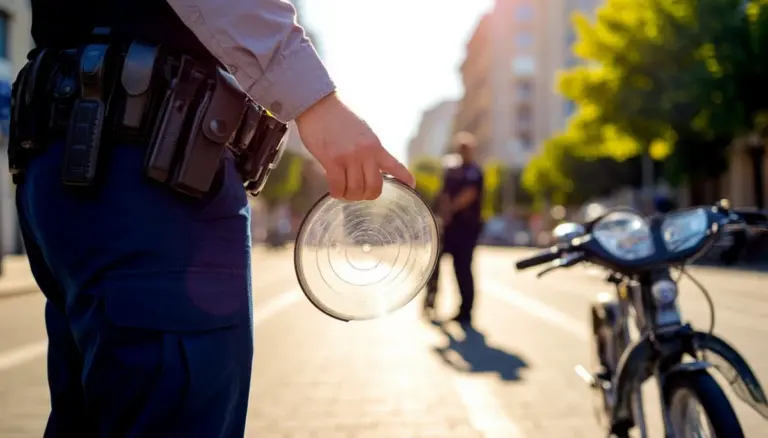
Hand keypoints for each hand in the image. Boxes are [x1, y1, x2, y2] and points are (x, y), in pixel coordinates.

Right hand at [296, 92, 414, 200]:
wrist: (319, 105)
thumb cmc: (338, 117)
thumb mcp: (363, 131)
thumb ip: (369, 149)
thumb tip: (370, 166)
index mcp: (375, 146)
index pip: (395, 165)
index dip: (404, 177)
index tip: (412, 184)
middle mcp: (366, 153)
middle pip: (373, 187)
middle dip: (367, 195)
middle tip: (359, 194)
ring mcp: (349, 157)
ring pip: (356, 189)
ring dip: (350, 195)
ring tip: (344, 193)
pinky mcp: (332, 160)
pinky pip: (338, 186)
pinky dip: (337, 193)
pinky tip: (335, 191)